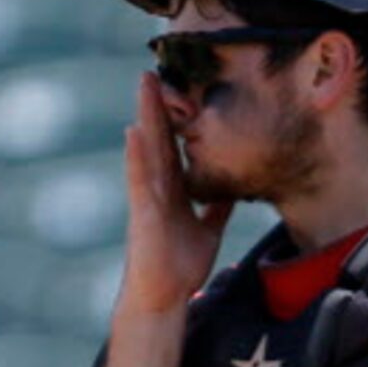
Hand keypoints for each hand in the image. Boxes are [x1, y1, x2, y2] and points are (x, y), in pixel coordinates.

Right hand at [113, 71, 232, 318]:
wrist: (165, 297)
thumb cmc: (180, 266)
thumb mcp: (208, 229)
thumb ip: (217, 207)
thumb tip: (233, 190)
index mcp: (173, 191)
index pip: (174, 147)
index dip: (176, 119)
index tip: (180, 88)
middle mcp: (158, 188)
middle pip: (158, 138)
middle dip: (157, 105)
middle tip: (154, 70)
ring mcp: (148, 197)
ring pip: (147, 148)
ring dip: (145, 115)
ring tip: (144, 84)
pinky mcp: (142, 212)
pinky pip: (138, 179)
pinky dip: (137, 156)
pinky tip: (134, 131)